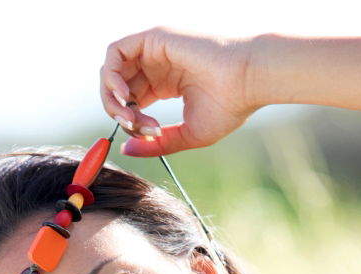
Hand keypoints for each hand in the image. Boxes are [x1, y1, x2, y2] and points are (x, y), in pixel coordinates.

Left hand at [100, 27, 256, 155]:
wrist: (249, 80)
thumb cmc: (230, 106)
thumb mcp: (187, 134)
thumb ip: (156, 144)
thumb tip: (125, 150)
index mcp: (166, 82)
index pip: (132, 101)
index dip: (131, 122)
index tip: (150, 135)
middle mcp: (158, 64)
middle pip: (118, 87)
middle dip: (119, 112)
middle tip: (135, 127)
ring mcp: (155, 49)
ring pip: (112, 70)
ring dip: (111, 96)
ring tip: (129, 113)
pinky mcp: (154, 37)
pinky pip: (115, 53)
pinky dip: (112, 76)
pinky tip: (125, 97)